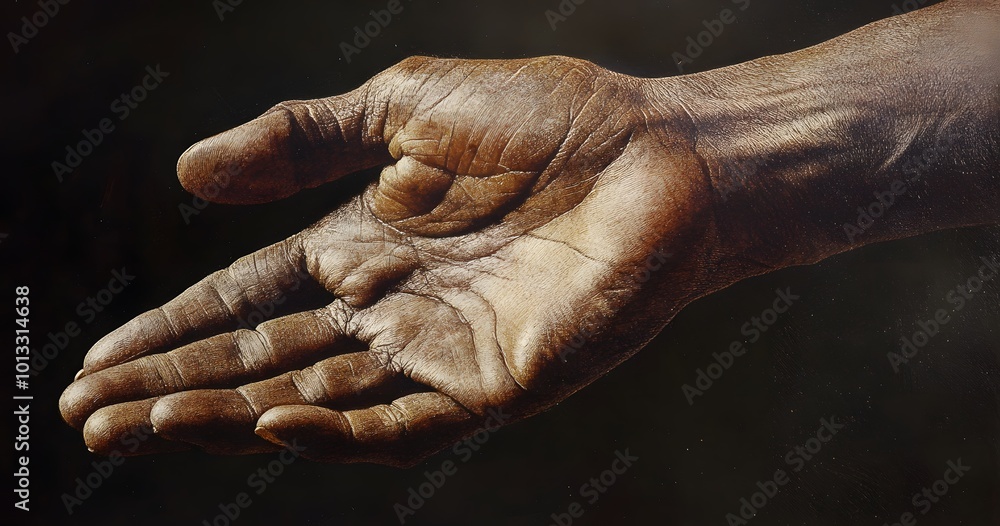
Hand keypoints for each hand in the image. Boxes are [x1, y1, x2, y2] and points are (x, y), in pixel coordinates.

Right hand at [59, 55, 718, 465]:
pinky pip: (402, 424)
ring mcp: (439, 351)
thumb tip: (186, 172)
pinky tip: (272, 425)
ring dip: (229, 419)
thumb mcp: (404, 108)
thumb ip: (301, 139)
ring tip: (144, 426)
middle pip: (262, 361)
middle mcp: (391, 307)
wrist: (660, 153)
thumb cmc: (548, 120)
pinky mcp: (493, 385)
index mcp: (365, 243)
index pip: (246, 299)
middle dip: (174, 388)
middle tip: (87, 416)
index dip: (174, 329)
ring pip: (315, 402)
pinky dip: (337, 434)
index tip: (98, 361)